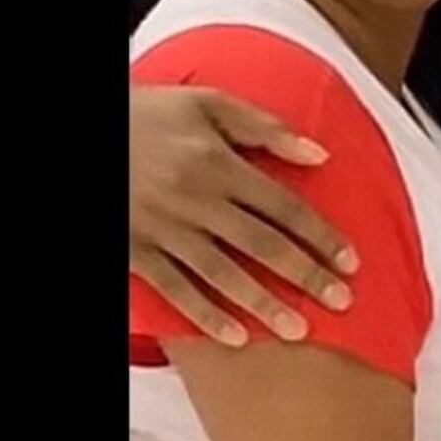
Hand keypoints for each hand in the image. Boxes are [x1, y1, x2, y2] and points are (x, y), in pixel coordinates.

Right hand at [130, 88, 352, 345]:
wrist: (90, 131)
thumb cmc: (147, 115)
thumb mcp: (206, 103)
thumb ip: (264, 127)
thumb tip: (319, 155)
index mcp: (216, 163)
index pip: (283, 205)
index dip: (320, 235)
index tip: (351, 261)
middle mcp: (195, 200)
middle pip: (262, 244)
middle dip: (305, 275)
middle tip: (340, 302)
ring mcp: (165, 230)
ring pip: (223, 274)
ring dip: (263, 304)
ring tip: (298, 332)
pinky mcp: (138, 252)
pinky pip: (176, 290)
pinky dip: (206, 315)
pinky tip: (236, 337)